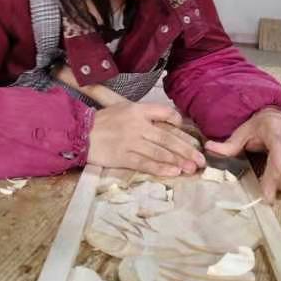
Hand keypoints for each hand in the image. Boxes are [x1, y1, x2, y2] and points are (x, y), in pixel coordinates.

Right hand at [88, 102, 205, 176]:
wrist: (79, 133)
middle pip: (167, 137)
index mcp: (138, 110)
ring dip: (177, 161)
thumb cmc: (104, 121)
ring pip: (159, 152)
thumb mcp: (124, 108)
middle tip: (201, 159)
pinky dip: (160, 169)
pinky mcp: (122, 157)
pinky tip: (173, 172)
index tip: (190, 135)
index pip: (165, 113)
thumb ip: (145, 114)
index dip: (179, 124)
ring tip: (191, 168)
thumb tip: (169, 123)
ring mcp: (130, 141)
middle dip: (186, 149)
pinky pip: (145, 163)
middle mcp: (137, 124)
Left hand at [205, 109, 280, 202]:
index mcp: (275, 131)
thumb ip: (229, 144)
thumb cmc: (259, 126)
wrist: (278, 118)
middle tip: (266, 197)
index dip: (280, 160)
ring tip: (268, 189)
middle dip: (279, 182)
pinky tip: (276, 186)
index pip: (279, 146)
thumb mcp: (243, 131)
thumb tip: (209, 149)